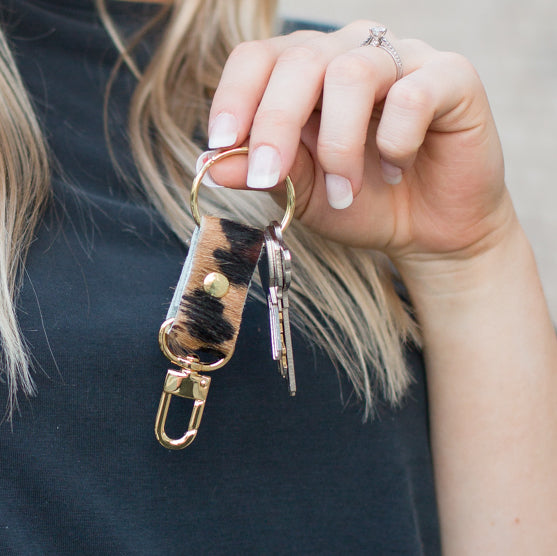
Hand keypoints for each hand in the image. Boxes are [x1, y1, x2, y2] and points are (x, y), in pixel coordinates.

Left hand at [208, 20, 511, 268]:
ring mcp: (402, 59)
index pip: (258, 59)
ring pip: (352, 73)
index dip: (234, 97)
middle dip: (276, 124)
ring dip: (339, 146)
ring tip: (346, 193)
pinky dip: (396, 141)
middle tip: (269, 177)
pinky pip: (413, 94)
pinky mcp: (450, 77)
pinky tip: (398, 167)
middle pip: (299, 59)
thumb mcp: (303, 193)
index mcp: (307, 75)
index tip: (219, 144)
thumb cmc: (363, 205)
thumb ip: (264, 174)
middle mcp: (350, 53)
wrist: (427, 230)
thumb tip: (210, 167)